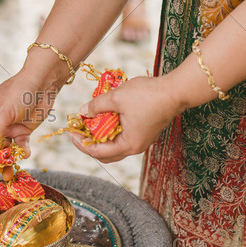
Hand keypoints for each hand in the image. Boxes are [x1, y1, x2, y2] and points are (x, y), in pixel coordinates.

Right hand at [0, 70, 59, 157]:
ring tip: (10, 170)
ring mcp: (7, 128)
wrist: (43, 84)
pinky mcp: (22, 131)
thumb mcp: (3, 112)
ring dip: (7, 159)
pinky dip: (21, 152)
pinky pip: (19, 146)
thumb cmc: (18, 92)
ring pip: (3, 149)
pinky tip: (26, 153)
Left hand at [70, 75, 184, 162]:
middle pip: (104, 154)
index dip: (80, 143)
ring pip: (113, 147)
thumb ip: (96, 106)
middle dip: (88, 143)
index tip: (70, 131)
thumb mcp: (116, 97)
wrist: (175, 91)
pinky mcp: (143, 133)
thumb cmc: (147, 95)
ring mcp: (140, 141)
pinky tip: (104, 118)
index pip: (97, 152)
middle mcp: (134, 148)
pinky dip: (110, 132)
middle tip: (77, 130)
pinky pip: (121, 138)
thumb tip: (82, 111)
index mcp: (127, 145)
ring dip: (99, 137)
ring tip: (88, 123)